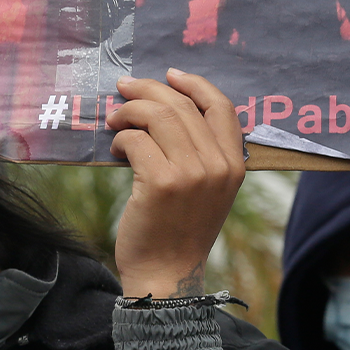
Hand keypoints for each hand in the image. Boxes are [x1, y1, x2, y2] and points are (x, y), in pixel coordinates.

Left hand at [105, 69, 244, 298]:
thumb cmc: (179, 230)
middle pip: (181, 105)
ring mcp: (192, 174)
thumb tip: (166, 105)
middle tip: (123, 89)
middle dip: (146, 91)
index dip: (194, 84)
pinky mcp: (162, 183)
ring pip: (157, 116)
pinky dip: (120, 139)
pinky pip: (136, 140)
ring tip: (114, 121)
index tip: (169, 75)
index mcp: (235, 163)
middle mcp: (219, 165)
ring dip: (128, 112)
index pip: (222, 106)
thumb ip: (201, 153)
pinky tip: (115, 149)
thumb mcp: (207, 190)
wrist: (166, 274)